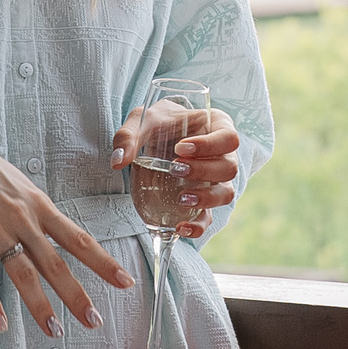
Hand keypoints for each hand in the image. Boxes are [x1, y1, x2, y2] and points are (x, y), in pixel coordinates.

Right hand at [0, 111, 135, 337]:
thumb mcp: (20, 187)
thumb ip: (36, 215)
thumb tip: (53, 237)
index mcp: (40, 206)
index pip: (78, 239)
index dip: (104, 262)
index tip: (126, 281)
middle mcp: (22, 219)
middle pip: (55, 263)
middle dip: (76, 295)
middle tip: (93, 321)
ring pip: (23, 274)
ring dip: (40, 306)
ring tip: (54, 330)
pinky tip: (0, 324)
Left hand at [108, 103, 240, 239]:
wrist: (159, 135)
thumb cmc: (158, 123)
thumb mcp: (143, 120)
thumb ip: (129, 136)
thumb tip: (118, 161)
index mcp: (218, 127)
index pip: (228, 138)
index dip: (210, 145)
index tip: (181, 148)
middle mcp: (224, 155)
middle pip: (229, 167)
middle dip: (204, 171)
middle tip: (174, 169)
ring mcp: (217, 180)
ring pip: (226, 194)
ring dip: (206, 199)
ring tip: (181, 198)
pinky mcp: (204, 201)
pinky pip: (209, 217)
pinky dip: (198, 226)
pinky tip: (180, 228)